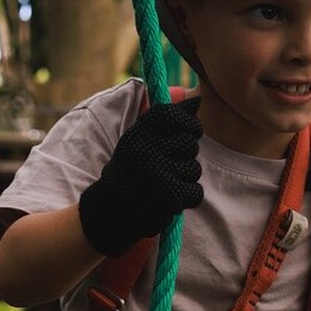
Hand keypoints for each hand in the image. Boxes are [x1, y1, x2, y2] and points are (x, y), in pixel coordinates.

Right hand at [79, 97, 203, 256]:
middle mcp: (144, 149)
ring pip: (193, 169)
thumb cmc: (131, 171)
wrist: (110, 212)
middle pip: (190, 144)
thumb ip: (169, 120)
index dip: (190, 125)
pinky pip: (195, 192)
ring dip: (185, 179)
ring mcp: (156, 173)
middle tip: (164, 167)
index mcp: (137, 132)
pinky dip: (187, 198)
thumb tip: (199, 99)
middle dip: (185, 157)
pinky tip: (168, 199)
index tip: (189, 133)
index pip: (176, 115)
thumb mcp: (141, 140)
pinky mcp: (167, 196)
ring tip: (162, 184)